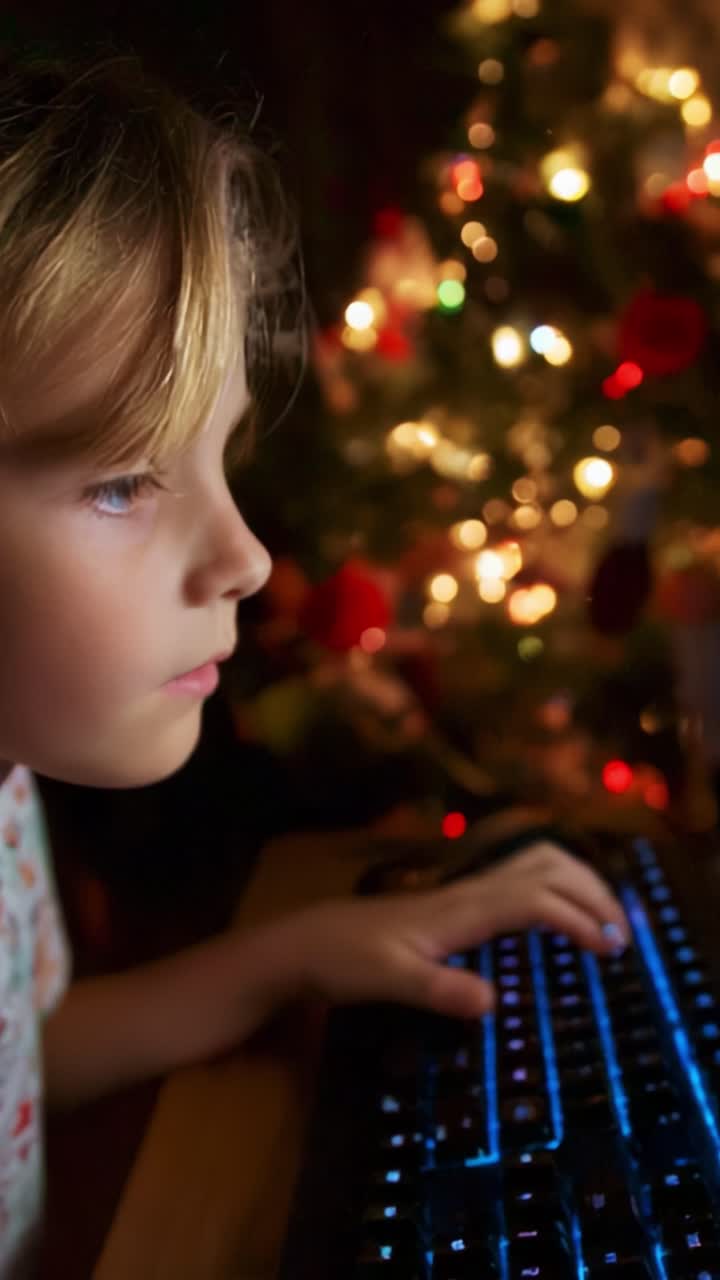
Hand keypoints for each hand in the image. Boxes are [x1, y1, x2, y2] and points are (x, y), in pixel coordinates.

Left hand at [270, 842, 629, 1020]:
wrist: (303, 945)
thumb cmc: (344, 963)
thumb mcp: (389, 983)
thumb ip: (439, 991)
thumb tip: (494, 1002)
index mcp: (460, 911)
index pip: (535, 900)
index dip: (577, 918)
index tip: (609, 951)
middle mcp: (466, 893)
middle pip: (544, 868)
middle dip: (590, 891)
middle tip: (622, 935)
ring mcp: (459, 894)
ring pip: (531, 865)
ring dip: (574, 882)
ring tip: (602, 920)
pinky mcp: (452, 904)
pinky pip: (515, 881)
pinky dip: (551, 888)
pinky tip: (555, 917)